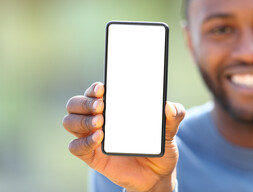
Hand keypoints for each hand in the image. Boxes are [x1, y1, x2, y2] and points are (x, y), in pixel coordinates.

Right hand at [63, 82, 184, 191]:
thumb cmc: (159, 146)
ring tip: (101, 121)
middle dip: (84, 101)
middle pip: (76, 103)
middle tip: (101, 106)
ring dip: (81, 119)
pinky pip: (75, 147)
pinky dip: (83, 141)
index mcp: (115, 107)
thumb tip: (168, 106)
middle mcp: (100, 118)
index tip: (103, 88)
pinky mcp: (92, 156)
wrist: (156, 175)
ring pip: (69, 121)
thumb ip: (174, 116)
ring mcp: (93, 137)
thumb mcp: (169, 130)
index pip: (95, 91)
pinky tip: (99, 138)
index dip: (95, 88)